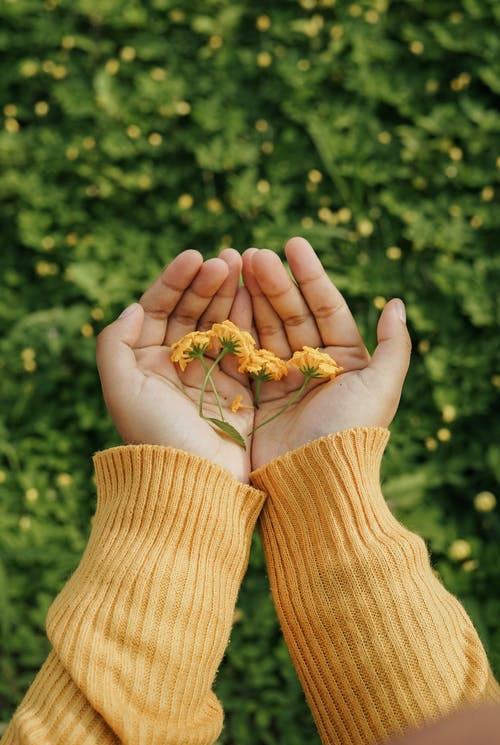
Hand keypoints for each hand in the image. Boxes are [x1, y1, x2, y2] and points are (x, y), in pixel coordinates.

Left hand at [96, 249, 253, 482]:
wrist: (196, 479)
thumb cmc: (155, 434)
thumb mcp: (120, 388)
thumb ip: (114, 343)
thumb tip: (133, 306)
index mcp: (145, 361)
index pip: (158, 308)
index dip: (175, 281)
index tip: (195, 257)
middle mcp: (176, 364)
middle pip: (190, 311)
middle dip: (207, 282)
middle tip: (228, 258)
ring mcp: (209, 373)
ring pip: (218, 322)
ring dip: (229, 293)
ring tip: (245, 265)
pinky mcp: (238, 386)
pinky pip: (243, 343)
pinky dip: (248, 318)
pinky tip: (255, 295)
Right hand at [242, 237, 411, 469]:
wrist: (313, 483)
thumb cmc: (350, 433)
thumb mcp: (381, 387)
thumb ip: (394, 346)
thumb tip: (397, 304)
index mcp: (345, 360)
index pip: (327, 307)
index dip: (311, 275)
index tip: (293, 244)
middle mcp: (314, 367)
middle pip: (292, 314)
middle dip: (274, 282)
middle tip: (254, 253)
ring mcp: (283, 380)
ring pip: (266, 328)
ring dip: (252, 297)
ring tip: (235, 265)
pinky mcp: (256, 396)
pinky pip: (245, 353)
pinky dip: (235, 327)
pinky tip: (224, 300)